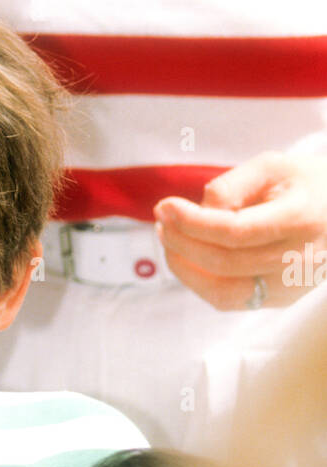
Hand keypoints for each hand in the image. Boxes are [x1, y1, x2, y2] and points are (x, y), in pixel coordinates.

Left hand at [154, 152, 326, 309]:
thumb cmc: (306, 184)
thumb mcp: (274, 166)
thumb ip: (232, 184)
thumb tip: (197, 211)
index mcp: (300, 219)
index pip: (234, 231)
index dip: (192, 222)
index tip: (165, 206)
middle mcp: (298, 260)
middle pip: (223, 262)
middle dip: (181, 242)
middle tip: (161, 221)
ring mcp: (290, 286)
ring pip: (222, 291)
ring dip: (185, 268)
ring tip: (168, 240)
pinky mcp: (281, 300)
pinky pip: (230, 300)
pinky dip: (200, 282)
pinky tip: (188, 258)